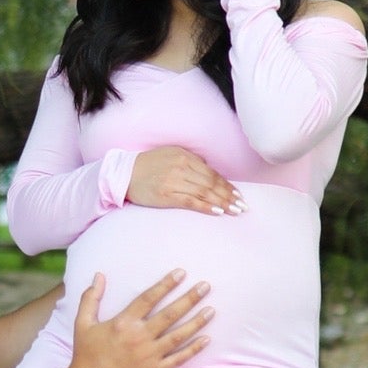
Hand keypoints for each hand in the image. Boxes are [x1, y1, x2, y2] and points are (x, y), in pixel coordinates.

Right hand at [69, 269, 211, 367]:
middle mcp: (139, 337)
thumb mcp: (83, 324)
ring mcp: (150, 355)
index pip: (149, 298)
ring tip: (211, 310)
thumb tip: (99, 275)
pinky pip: (179, 359)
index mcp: (123, 323)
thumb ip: (91, 298)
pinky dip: (194, 349)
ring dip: (197, 322)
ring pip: (179, 336)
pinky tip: (206, 339)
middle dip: (190, 298)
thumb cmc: (86, 355)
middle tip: (206, 286)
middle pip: (170, 314)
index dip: (166, 284)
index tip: (181, 273)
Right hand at [126, 145, 240, 215]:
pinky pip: (191, 201)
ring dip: (222, 202)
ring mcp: (174, 180)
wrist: (124, 174)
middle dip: (229, 195)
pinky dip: (206, 206)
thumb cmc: (149, 166)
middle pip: (211, 183)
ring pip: (204, 192)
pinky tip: (218, 211)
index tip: (238, 195)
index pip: (212, 173)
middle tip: (242, 206)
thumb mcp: (171, 156)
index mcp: (184, 156)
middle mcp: (181, 167)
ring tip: (235, 210)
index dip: (227, 185)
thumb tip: (210, 175)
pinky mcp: (166, 194)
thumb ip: (190, 163)